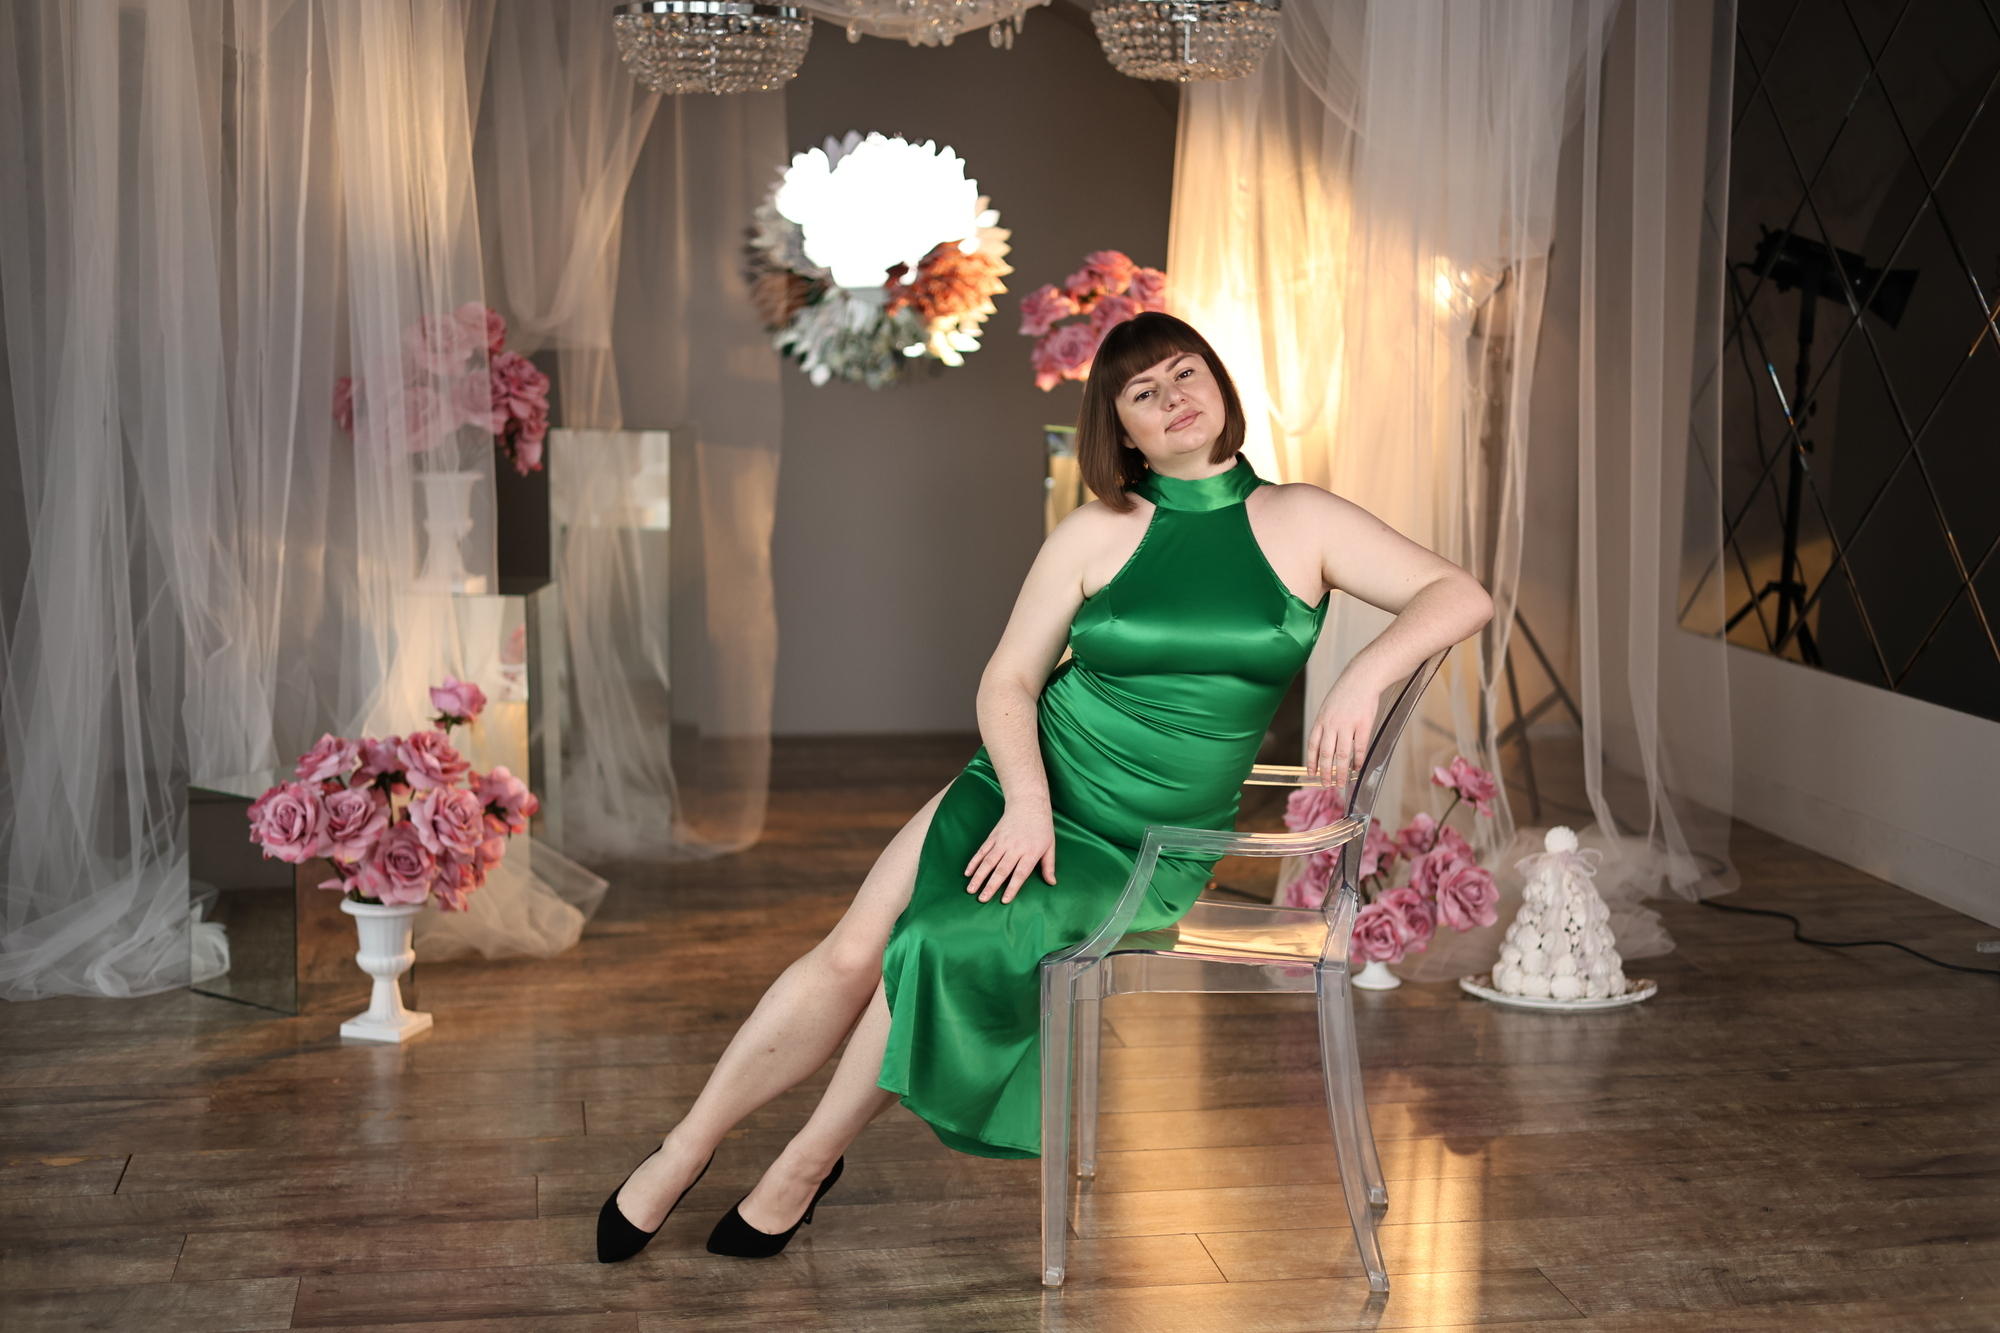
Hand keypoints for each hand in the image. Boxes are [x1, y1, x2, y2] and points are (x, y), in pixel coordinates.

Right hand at [964, 799, 1056, 903]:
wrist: (1028, 804)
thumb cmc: (1042, 827)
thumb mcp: (1050, 846)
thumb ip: (1049, 865)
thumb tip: (1052, 883)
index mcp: (1030, 852)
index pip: (1020, 873)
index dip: (1012, 887)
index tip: (1004, 900)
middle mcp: (1015, 848)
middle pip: (1001, 870)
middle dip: (991, 885)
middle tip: (982, 899)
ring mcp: (1002, 842)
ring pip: (988, 861)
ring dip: (978, 876)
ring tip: (971, 889)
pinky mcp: (993, 836)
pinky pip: (982, 851)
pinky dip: (974, 862)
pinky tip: (968, 872)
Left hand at [1306, 668, 1381, 783]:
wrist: (1362, 678)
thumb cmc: (1345, 693)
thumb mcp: (1328, 707)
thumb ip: (1325, 726)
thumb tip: (1323, 746)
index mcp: (1321, 720)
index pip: (1312, 746)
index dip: (1311, 762)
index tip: (1311, 774)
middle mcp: (1332, 724)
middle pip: (1326, 754)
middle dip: (1325, 772)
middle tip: (1326, 785)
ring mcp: (1347, 725)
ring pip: (1342, 756)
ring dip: (1341, 772)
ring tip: (1341, 783)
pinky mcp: (1363, 725)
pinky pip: (1359, 748)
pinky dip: (1358, 761)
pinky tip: (1357, 768)